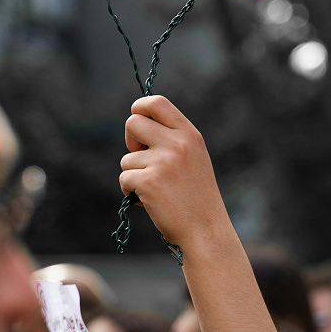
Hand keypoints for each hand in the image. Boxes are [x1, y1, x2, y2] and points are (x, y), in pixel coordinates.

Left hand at [119, 95, 230, 245]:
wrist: (205, 229)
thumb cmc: (196, 195)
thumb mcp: (193, 157)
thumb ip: (172, 139)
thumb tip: (138, 123)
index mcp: (189, 134)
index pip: (157, 102)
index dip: (139, 108)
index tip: (138, 124)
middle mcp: (178, 143)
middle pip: (132, 122)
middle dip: (130, 141)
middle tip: (141, 158)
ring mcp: (163, 161)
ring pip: (126, 158)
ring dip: (133, 174)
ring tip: (154, 189)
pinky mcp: (149, 181)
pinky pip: (125, 178)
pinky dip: (130, 191)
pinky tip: (148, 201)